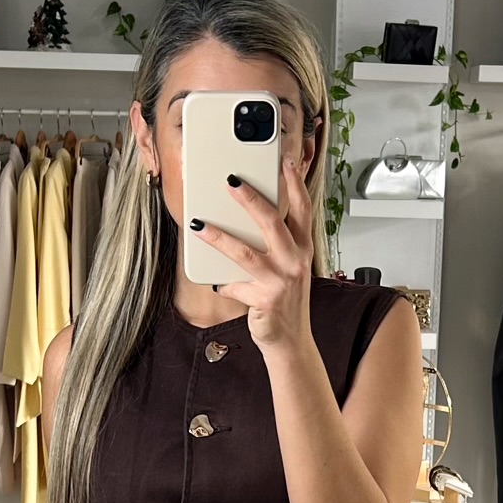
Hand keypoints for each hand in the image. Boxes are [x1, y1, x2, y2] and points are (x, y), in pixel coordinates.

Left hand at [188, 158, 313, 352]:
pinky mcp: (265, 300)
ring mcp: (281, 281)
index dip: (294, 183)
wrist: (289, 340)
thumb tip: (243, 218)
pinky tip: (216, 282)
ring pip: (246, 252)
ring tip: (199, 224)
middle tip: (230, 181)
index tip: (284, 161)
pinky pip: (234, 285)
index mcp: (302, 248)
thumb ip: (272, 243)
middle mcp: (295, 261)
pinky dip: (222, 284)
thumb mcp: (286, 267)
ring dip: (220, 237)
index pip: (302, 208)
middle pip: (273, 222)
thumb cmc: (284, 300)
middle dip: (251, 199)